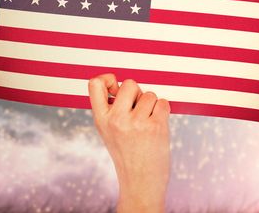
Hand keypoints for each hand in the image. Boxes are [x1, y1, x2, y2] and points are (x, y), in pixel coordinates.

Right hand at [88, 74, 170, 212]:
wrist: (140, 180)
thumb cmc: (128, 153)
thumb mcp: (110, 131)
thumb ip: (112, 108)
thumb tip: (119, 82)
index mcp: (101, 119)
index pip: (95, 84)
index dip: (107, 78)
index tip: (115, 83)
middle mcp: (116, 119)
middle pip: (130, 83)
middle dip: (138, 93)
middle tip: (138, 110)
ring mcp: (136, 122)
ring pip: (149, 94)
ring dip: (152, 105)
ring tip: (147, 123)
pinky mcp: (156, 126)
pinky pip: (163, 103)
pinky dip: (163, 111)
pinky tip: (157, 126)